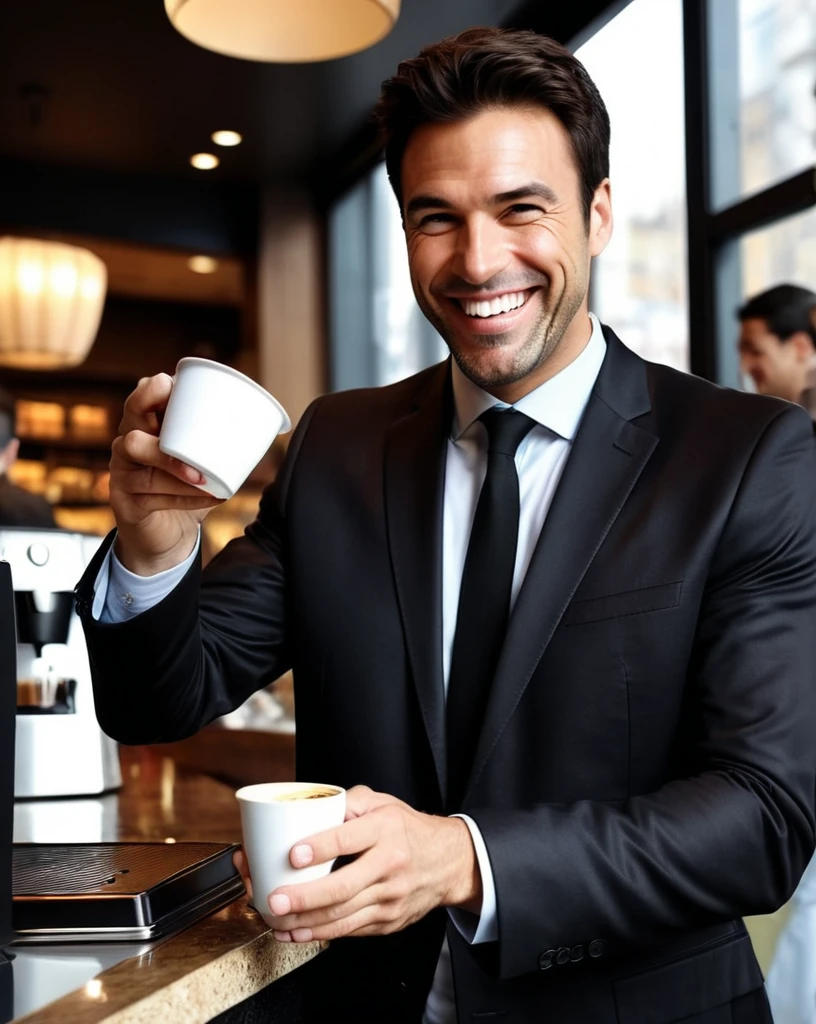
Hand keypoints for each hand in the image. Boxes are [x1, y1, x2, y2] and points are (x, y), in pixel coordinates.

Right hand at [109, 374, 222, 573]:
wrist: (167, 531)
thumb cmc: (185, 485)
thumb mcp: (199, 457)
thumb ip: (216, 438)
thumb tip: (262, 423)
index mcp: (146, 426)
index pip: (139, 399)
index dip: (150, 390)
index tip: (171, 385)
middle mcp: (128, 445)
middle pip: (132, 429)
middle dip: (161, 437)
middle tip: (192, 447)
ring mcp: (123, 474)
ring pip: (145, 466)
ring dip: (177, 471)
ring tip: (206, 479)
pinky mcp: (125, 503)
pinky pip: (152, 497)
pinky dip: (186, 498)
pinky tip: (210, 498)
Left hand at [232, 786, 481, 941]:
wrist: (447, 861)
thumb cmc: (407, 829)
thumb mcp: (384, 803)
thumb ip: (350, 801)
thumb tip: (314, 806)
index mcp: (386, 830)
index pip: (349, 839)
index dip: (320, 848)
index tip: (293, 854)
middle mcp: (390, 865)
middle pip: (344, 887)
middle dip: (305, 897)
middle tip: (274, 899)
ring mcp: (390, 897)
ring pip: (343, 915)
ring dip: (306, 922)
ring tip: (277, 921)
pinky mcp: (388, 921)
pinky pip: (350, 930)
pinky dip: (320, 934)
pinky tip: (297, 933)